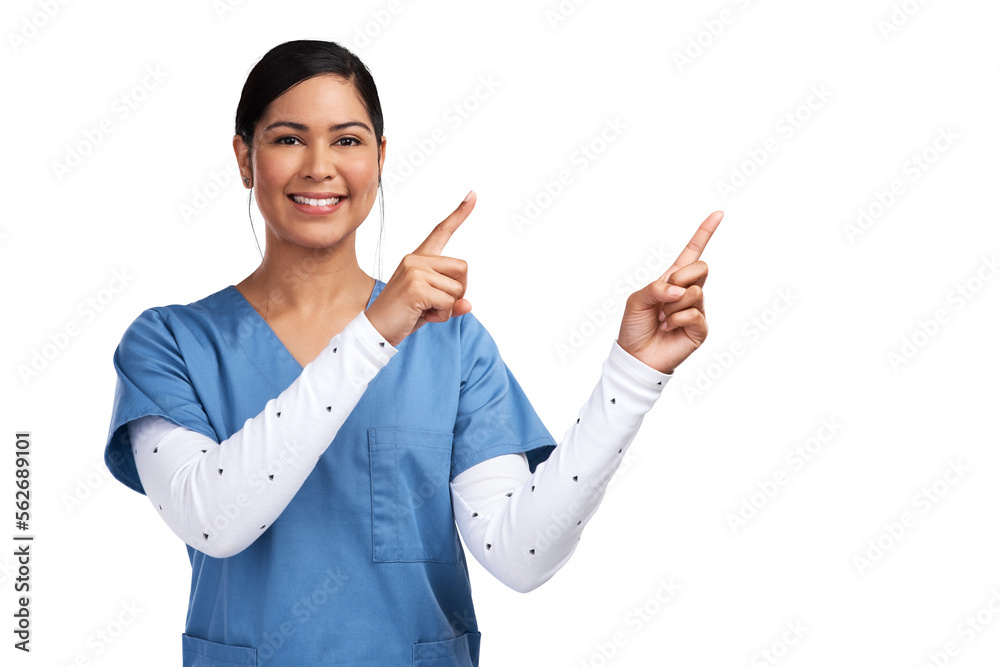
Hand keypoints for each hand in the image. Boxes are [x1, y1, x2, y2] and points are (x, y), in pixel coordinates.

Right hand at [364, 191, 475, 346]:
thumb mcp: (431, 306)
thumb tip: (468, 305)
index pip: (441, 231)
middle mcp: (416, 259)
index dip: (460, 214)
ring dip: (447, 306)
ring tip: (424, 310)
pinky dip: (441, 315)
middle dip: (457, 291)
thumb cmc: (403, 316)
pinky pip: (448, 302)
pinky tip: (422, 315)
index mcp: (418, 258)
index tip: (473, 194)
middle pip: (463, 268)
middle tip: (436, 304)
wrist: (375, 331)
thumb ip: (451, 302)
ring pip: (457, 288)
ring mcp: (414, 270)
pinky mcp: (416, 286)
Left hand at [616, 211, 722, 373]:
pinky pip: (694, 313)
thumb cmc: (634, 327)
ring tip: (663, 319)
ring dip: (673, 305)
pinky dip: (677, 320)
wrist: (636, 356)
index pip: (692, 252)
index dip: (704, 232)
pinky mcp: (701, 328)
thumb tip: (681, 290)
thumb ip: (656, 288)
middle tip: (665, 296)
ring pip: (696, 291)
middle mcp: (688, 291)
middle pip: (701, 266)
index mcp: (672, 280)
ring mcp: (696, 309)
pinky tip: (669, 329)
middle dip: (681, 277)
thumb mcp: (636, 300)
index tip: (719, 213)